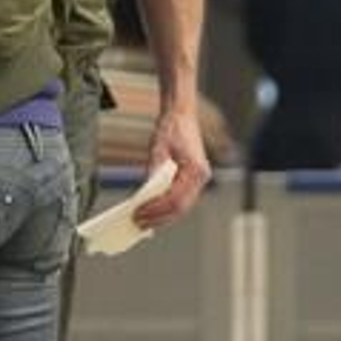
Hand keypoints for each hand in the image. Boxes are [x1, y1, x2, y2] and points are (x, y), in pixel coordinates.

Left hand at [134, 106, 210, 228]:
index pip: (175, 199)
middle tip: (139, 224)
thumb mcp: (158, 148)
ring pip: (181, 208)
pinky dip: (166, 208)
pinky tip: (153, 213)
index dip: (156, 210)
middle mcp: (201, 179)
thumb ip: (154, 172)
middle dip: (158, 218)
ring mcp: (199, 182)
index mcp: (195, 171)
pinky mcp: (192, 182)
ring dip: (162, 216)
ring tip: (144, 221)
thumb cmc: (172, 128)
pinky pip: (181, 201)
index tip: (139, 215)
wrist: (182, 116)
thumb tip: (145, 195)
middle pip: (180, 209)